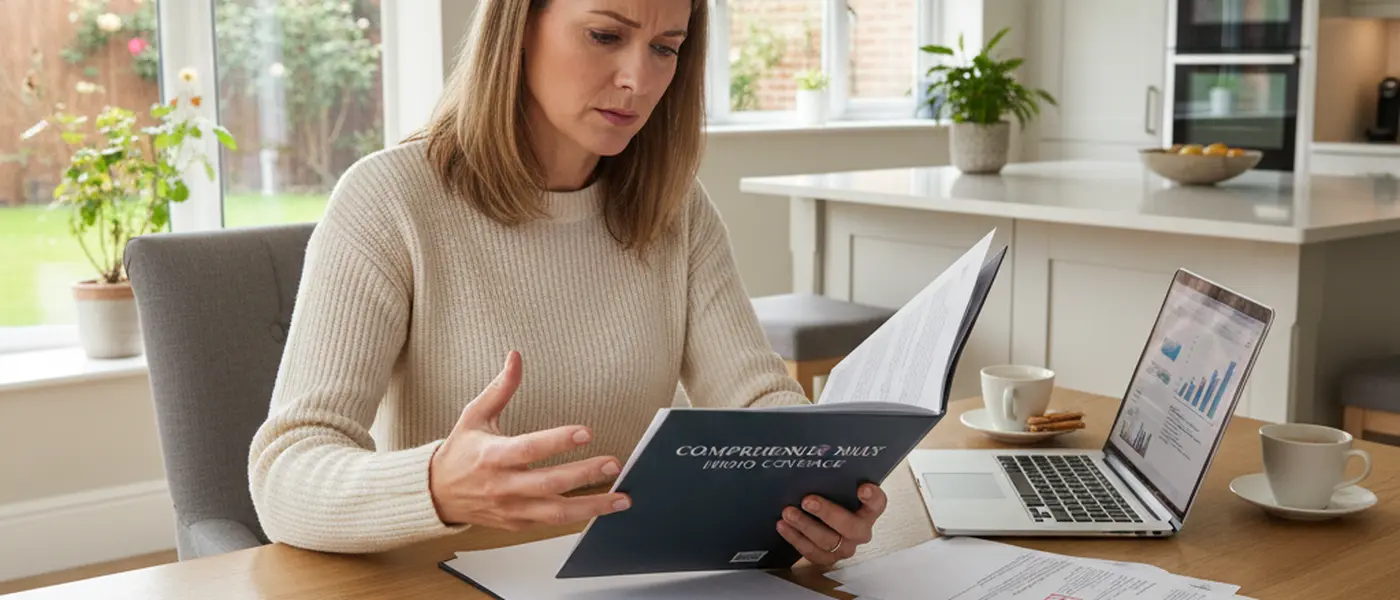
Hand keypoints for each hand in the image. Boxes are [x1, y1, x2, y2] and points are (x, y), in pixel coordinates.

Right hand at [429, 350, 630, 530]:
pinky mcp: (519, 524)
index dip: (558, 441)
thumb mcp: (474, 416)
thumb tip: (516, 357)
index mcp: (493, 456)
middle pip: (549, 483)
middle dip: (585, 475)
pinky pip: (552, 524)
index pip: (530, 449)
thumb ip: (500, 388)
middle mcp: (504, 485)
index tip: (586, 432)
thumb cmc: (460, 453)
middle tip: (613, 463)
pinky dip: (579, 518)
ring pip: (557, 513)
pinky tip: (602, 509)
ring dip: (593, 507)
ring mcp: (512, 508)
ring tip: (621, 498)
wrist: (436, 495)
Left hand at [776, 483, 886, 566]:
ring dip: (805, 526)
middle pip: (850, 527)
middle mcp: (860, 531)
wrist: (825, 525)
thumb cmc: (833, 502)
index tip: (862, 488)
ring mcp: (845, 547)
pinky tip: (783, 526)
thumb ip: (836, 482)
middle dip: (827, 513)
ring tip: (789, 513)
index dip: (872, 497)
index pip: (877, 503)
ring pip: (828, 541)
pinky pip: (812, 552)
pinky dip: (795, 538)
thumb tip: (817, 465)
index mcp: (868, 511)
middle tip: (808, 501)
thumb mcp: (838, 490)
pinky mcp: (829, 559)